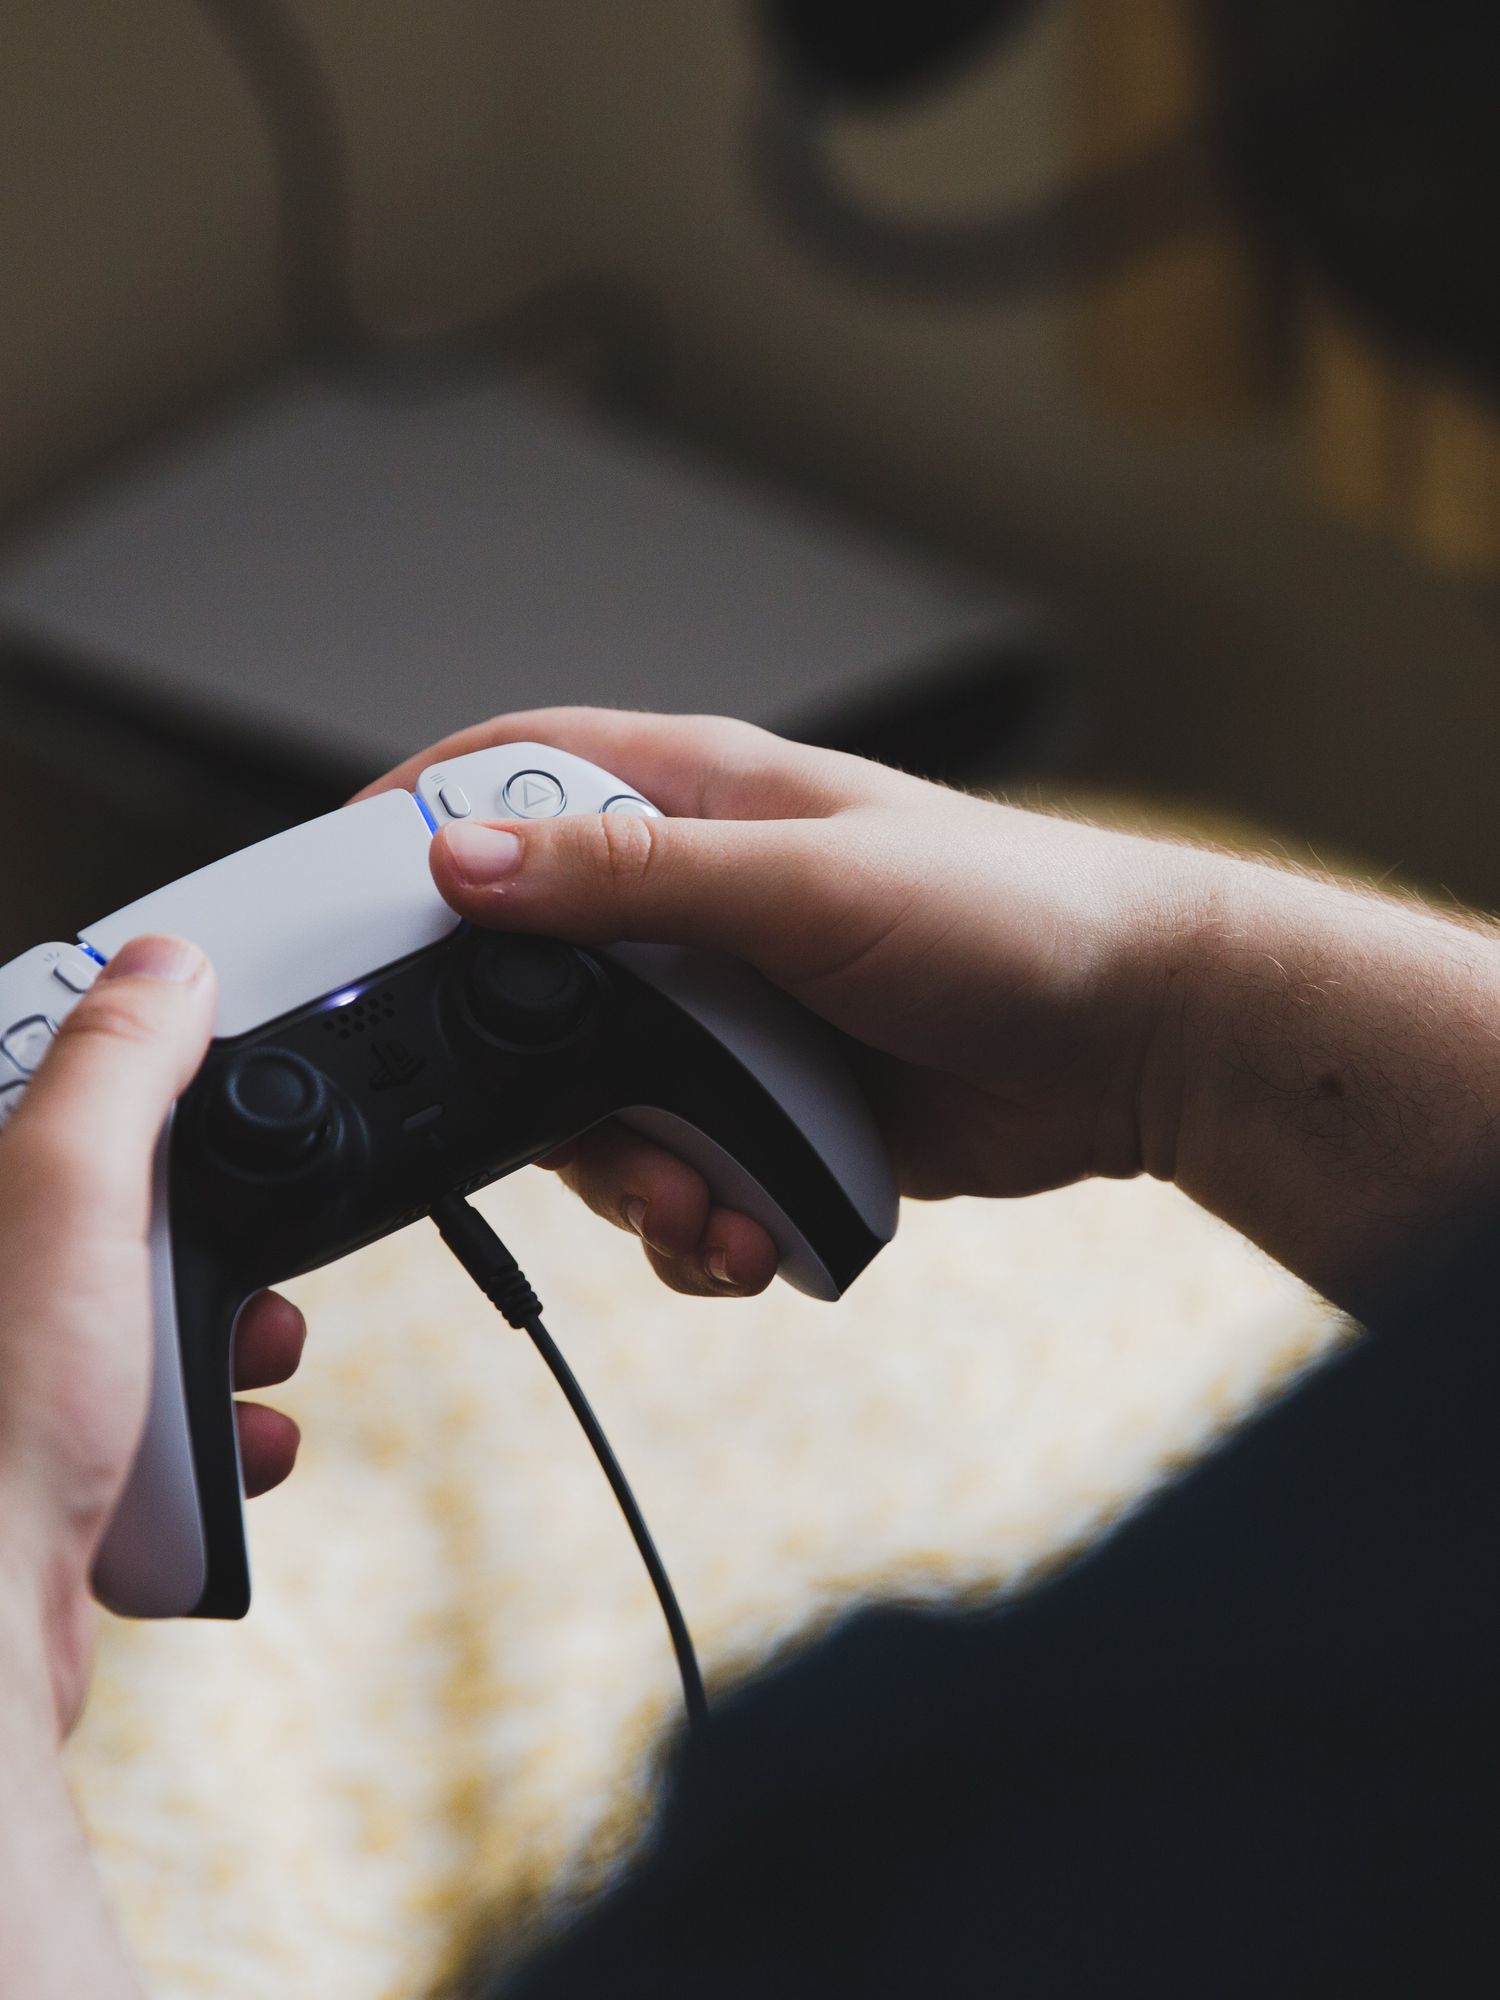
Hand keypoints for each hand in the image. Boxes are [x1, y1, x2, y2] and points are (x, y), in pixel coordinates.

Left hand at [0, 936, 303, 1737]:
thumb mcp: (67, 1201)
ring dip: (226, 1334)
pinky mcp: (42, 1462)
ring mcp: (13, 1374)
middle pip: (115, 1200)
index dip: (134, 1074)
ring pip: (143, 1309)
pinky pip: (149, 1410)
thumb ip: (115, 1070)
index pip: (47, 1087)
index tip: (199, 1076)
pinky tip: (224, 1444)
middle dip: (205, 1227)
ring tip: (245, 1355)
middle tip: (229, 1240)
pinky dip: (206, 1427)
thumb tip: (163, 968)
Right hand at [362, 709, 1201, 1295]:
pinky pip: (672, 1172)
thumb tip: (469, 862)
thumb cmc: (1015, 918)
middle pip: (527, 979)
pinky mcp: (764, 1106)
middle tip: (568, 1125)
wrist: (1140, 1042)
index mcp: (697, 809)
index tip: (338, 903)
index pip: (513, 784)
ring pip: (592, 1102)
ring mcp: (727, 1015)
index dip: (418, 827)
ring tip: (696, 1206)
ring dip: (624, 1175)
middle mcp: (697, 910)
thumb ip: (637, 881)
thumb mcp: (811, 885)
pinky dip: (687, 1220)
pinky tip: (740, 1233)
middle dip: (526, 1074)